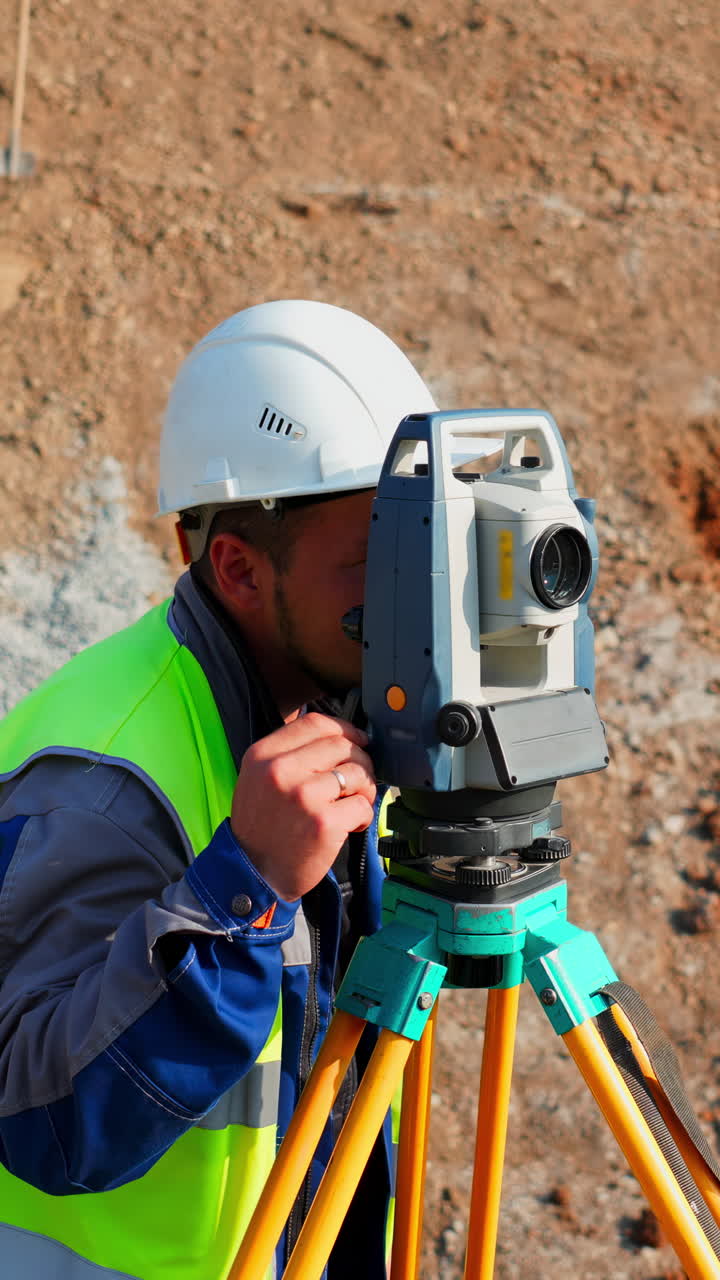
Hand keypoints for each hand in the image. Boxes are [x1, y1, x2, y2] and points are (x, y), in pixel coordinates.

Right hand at [230, 712, 375, 900]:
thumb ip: (291, 753)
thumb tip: (340, 736)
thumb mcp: (259, 778)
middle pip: (341, 744)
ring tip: (351, 805)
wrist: (252, 873)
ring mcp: (303, 796)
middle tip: (357, 782)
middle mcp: (281, 771)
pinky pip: (362, 805)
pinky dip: (363, 815)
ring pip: (357, 772)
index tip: (357, 741)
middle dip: (359, 761)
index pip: (316, 722)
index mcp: (264, 755)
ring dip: (363, 789)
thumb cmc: (262, 825)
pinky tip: (349, 825)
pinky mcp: (324, 823)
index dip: (345, 729)